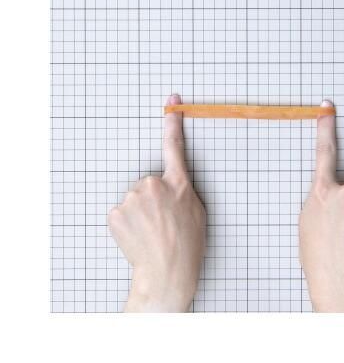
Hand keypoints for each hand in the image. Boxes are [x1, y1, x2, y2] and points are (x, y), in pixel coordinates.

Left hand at [107, 94, 205, 311]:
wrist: (166, 272)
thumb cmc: (187, 244)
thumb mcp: (197, 211)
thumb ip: (182, 189)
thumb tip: (169, 183)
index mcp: (178, 183)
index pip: (174, 146)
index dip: (172, 121)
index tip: (171, 102)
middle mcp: (153, 184)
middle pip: (149, 181)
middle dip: (153, 196)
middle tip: (162, 219)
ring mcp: (132, 198)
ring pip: (135, 196)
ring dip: (140, 209)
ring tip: (151, 230)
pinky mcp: (116, 212)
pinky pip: (122, 210)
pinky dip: (128, 220)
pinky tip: (138, 233)